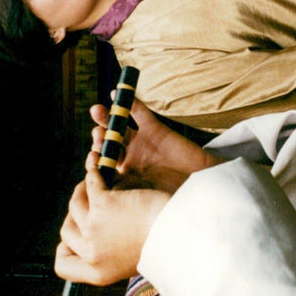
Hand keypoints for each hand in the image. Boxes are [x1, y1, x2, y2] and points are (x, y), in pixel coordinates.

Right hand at [55, 166, 169, 284]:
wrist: (180, 232)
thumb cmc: (162, 244)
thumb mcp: (129, 261)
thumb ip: (108, 256)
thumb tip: (87, 240)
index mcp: (98, 274)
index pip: (62, 266)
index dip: (65, 249)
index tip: (77, 237)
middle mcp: (92, 255)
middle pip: (66, 231)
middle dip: (75, 215)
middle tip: (87, 202)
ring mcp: (94, 229)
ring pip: (75, 205)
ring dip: (82, 190)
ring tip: (94, 182)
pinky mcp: (103, 205)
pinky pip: (90, 184)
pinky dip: (94, 172)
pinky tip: (98, 165)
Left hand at [87, 96, 217, 192]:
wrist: (202, 190)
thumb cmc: (171, 201)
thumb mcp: (140, 201)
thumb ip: (118, 192)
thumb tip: (96, 189)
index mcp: (123, 178)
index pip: (101, 167)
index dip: (94, 160)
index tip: (93, 159)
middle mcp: (129, 159)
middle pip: (107, 144)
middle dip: (100, 138)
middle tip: (98, 136)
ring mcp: (141, 143)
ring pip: (118, 126)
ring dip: (106, 117)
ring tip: (97, 112)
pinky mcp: (155, 130)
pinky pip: (139, 113)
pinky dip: (128, 102)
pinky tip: (115, 94)